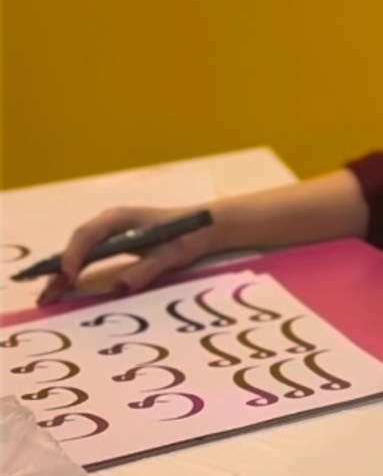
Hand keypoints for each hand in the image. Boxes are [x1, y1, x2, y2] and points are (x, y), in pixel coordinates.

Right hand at [36, 205, 217, 304]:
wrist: (204, 226)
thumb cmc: (188, 236)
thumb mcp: (171, 254)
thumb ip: (146, 270)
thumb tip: (117, 290)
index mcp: (122, 217)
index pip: (89, 234)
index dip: (74, 256)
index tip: (66, 277)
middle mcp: (111, 221)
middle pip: (78, 244)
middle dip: (60, 269)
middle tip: (47, 295)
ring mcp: (110, 230)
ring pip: (79, 250)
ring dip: (63, 272)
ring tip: (48, 297)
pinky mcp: (113, 240)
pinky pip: (88, 254)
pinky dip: (75, 270)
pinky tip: (63, 288)